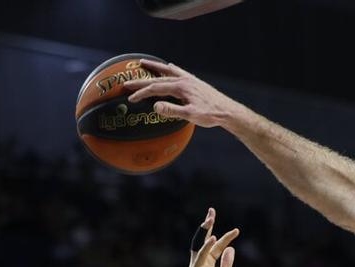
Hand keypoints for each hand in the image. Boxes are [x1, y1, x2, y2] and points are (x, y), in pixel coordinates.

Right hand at [123, 60, 245, 127]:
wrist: (228, 111)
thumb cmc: (210, 115)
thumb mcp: (191, 115)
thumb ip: (172, 111)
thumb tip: (155, 106)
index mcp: (181, 87)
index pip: (156, 88)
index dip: (141, 93)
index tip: (130, 98)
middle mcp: (184, 80)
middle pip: (158, 79)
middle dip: (141, 81)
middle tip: (126, 82)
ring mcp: (190, 80)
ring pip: (168, 71)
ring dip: (154, 67)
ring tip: (143, 62)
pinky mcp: (195, 82)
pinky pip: (179, 72)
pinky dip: (171, 69)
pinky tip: (169, 66)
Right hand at [189, 208, 239, 266]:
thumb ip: (227, 262)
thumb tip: (231, 248)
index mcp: (208, 262)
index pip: (217, 246)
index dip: (226, 238)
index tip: (237, 231)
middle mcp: (201, 261)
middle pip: (203, 239)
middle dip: (207, 225)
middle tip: (211, 211)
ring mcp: (197, 265)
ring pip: (199, 243)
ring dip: (204, 230)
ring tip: (210, 217)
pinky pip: (201, 256)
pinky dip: (206, 247)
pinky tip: (212, 237)